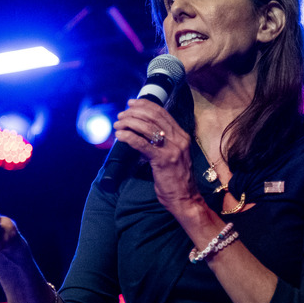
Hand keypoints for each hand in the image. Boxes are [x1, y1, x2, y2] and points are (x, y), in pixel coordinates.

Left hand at [113, 99, 201, 214]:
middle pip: (153, 117)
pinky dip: (129, 137)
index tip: (131, 103)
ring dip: (129, 123)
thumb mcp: (175, 155)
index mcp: (182, 136)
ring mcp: (172, 149)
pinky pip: (142, 144)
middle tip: (121, 115)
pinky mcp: (162, 160)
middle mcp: (179, 139)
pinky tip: (120, 136)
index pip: (162, 113)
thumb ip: (164, 142)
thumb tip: (144, 132)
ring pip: (147, 128)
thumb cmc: (177, 178)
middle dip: (134, 112)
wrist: (185, 198)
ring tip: (118, 125)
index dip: (145, 105)